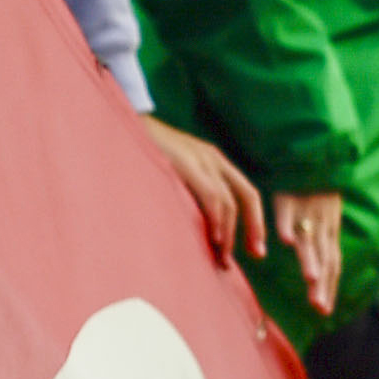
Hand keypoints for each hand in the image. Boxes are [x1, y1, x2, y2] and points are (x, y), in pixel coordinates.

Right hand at [143, 116, 266, 266]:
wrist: (122, 122)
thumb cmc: (143, 153)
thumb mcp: (174, 170)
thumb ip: (188, 191)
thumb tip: (196, 225)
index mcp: (213, 160)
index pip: (246, 193)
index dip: (255, 221)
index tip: (256, 247)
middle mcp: (213, 158)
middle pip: (247, 196)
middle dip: (254, 228)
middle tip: (256, 255)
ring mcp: (200, 158)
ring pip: (229, 201)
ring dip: (229, 232)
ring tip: (224, 255)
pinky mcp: (186, 162)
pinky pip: (210, 194)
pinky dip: (216, 218)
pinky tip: (214, 237)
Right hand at [274, 189, 344, 316]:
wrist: (314, 152)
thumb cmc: (316, 188)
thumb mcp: (324, 216)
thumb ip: (319, 242)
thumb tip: (317, 271)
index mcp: (330, 230)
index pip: (333, 263)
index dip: (329, 286)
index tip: (324, 311)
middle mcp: (322, 223)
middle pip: (323, 255)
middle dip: (321, 282)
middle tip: (318, 306)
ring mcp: (306, 209)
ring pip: (308, 236)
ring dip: (309, 258)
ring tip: (309, 279)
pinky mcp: (289, 194)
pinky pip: (287, 210)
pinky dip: (287, 224)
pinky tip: (283, 241)